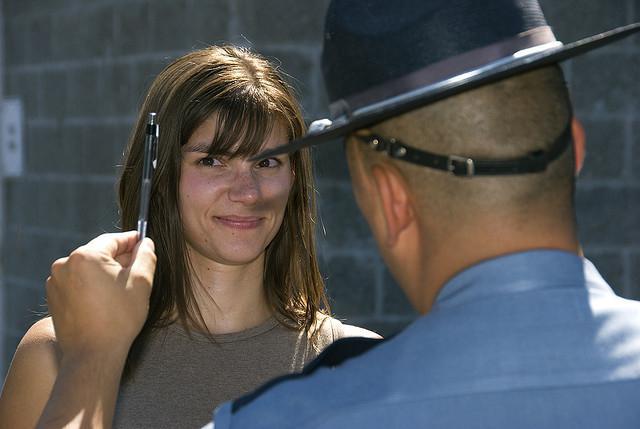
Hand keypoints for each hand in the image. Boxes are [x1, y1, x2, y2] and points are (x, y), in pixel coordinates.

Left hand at [45, 231, 156, 357]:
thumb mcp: (141, 283)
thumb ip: (146, 256)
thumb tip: (146, 243)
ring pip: (87, 268)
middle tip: (138, 266)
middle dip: (119, 258)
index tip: (143, 242)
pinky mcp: (53, 297)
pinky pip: (77, 282)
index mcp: (85, 256)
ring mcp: (55, 282)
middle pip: (98, 253)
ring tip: (123, 287)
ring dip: (104, 272)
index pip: (113, 240)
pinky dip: (91, 285)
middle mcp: (65, 264)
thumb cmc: (119, 319)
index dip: (132, 240)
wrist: (92, 355)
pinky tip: (106, 299)